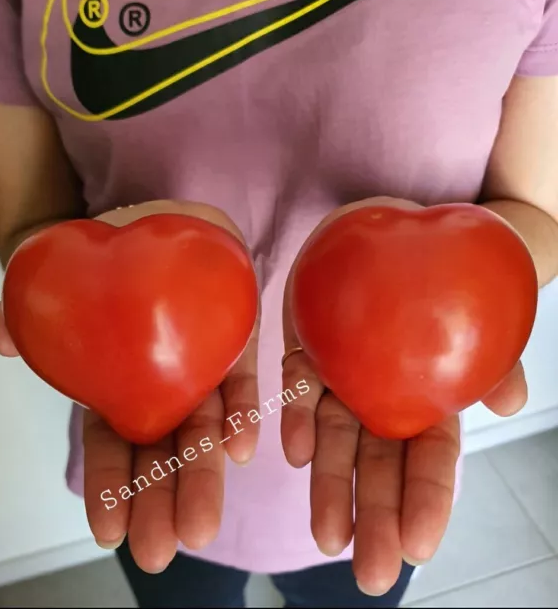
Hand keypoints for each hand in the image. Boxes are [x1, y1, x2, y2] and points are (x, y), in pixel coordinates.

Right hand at [0, 200, 260, 573]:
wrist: (172, 219)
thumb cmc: (114, 252)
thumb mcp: (59, 275)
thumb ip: (29, 308)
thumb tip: (1, 337)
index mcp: (116, 381)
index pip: (111, 444)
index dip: (109, 486)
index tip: (108, 531)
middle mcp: (159, 385)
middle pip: (159, 453)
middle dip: (158, 502)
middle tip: (160, 549)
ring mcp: (199, 369)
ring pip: (203, 433)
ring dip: (202, 477)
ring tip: (200, 525)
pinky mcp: (237, 343)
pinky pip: (241, 383)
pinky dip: (240, 415)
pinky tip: (240, 448)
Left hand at [280, 197, 527, 595]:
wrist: (390, 230)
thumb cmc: (445, 272)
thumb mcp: (482, 308)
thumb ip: (495, 355)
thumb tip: (511, 404)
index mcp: (425, 394)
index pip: (428, 456)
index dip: (426, 499)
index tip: (418, 546)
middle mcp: (381, 393)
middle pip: (378, 463)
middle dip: (376, 516)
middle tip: (368, 572)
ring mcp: (341, 375)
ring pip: (332, 439)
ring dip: (329, 486)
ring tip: (327, 536)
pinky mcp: (306, 349)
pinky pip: (296, 386)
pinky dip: (294, 417)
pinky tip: (291, 452)